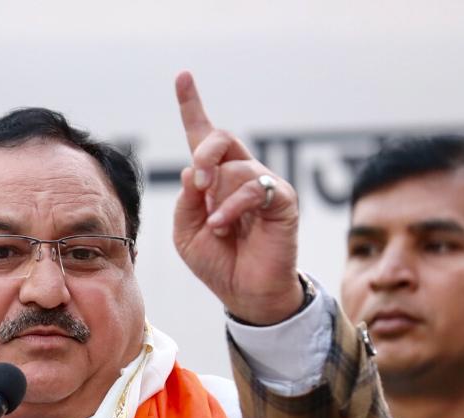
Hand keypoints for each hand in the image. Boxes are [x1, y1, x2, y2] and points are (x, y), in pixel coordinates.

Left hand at [172, 70, 302, 325]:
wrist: (245, 294)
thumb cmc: (218, 263)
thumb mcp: (186, 233)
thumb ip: (186, 201)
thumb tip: (195, 171)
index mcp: (214, 179)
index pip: (204, 136)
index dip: (192, 106)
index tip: (182, 77)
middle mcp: (239, 175)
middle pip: (219, 138)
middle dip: (203, 154)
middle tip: (197, 183)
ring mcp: (263, 185)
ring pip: (235, 166)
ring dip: (217, 196)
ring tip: (216, 227)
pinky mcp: (281, 200)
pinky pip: (254, 187)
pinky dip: (233, 207)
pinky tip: (226, 226)